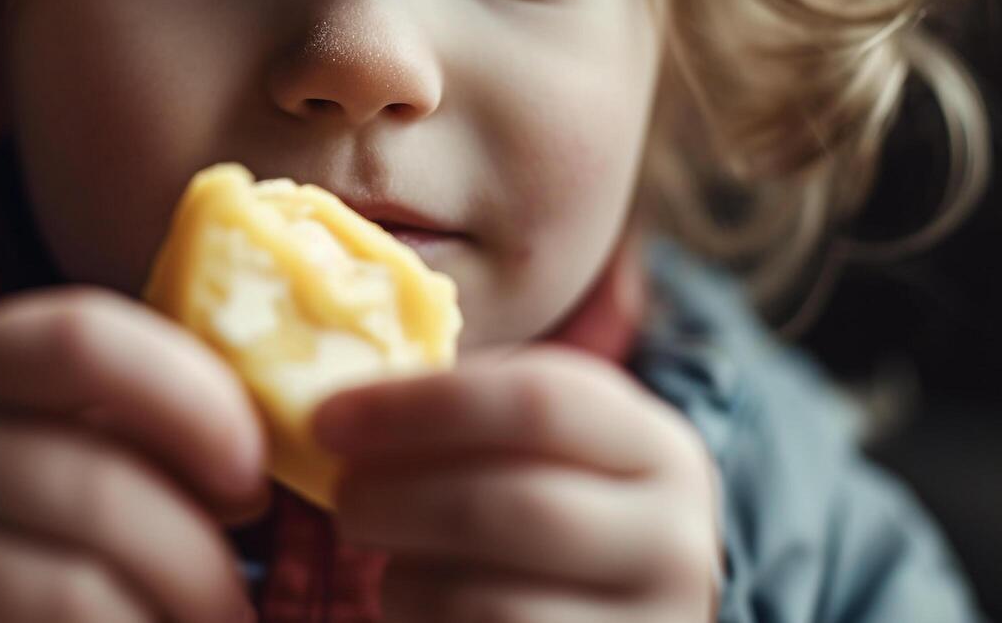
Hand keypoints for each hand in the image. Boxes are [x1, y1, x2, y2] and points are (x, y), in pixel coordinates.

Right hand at [0, 287, 267, 622]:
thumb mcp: (26, 462)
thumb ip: (115, 439)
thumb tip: (256, 468)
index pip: (83, 337)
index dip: (193, 398)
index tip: (253, 475)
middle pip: (97, 480)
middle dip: (198, 559)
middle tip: (235, 609)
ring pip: (77, 587)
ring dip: (167, 622)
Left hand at [311, 345, 721, 621]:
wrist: (612, 622)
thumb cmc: (547, 516)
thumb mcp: (534, 453)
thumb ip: (464, 417)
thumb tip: (336, 408)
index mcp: (655, 446)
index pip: (537, 401)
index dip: (417, 404)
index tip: (326, 418)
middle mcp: (676, 540)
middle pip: (510, 505)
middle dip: (397, 497)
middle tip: (340, 498)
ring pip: (491, 601)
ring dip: (405, 577)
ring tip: (383, 560)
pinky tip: (409, 606)